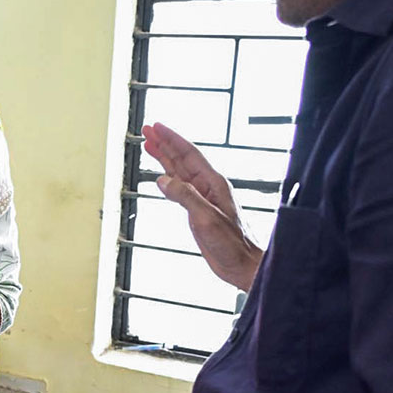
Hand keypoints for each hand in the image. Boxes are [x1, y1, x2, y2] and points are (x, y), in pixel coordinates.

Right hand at [143, 122, 262, 291]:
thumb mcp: (206, 219)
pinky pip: (179, 188)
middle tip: (147, 129)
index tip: (156, 127)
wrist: (244, 264)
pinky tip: (161, 175)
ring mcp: (203, 198)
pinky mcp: (198, 211)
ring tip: (149, 144)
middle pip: (182, 158)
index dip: (171, 139)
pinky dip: (168, 178)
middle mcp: (208, 187)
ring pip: (180, 171)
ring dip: (164, 157)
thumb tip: (162, 180)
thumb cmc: (233, 244)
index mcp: (213, 183)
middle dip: (164, 143)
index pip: (189, 154)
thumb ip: (185, 197)